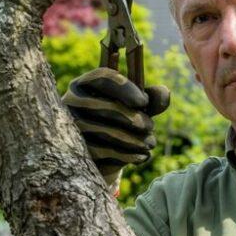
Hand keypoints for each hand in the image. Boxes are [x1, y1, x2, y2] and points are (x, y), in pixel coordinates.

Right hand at [62, 68, 169, 188]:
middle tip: (151, 127)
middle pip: (105, 107)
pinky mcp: (74, 150)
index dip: (125, 88)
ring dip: (133, 139)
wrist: (103, 157)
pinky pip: (102, 152)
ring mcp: (71, 127)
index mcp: (87, 84)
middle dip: (133, 118)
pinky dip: (127, 155)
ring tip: (150, 143)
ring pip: (104, 132)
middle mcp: (72, 102)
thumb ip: (151, 100)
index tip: (143, 101)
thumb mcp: (136, 109)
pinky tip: (143, 156)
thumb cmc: (120, 123)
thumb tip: (164, 93)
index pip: (103, 78)